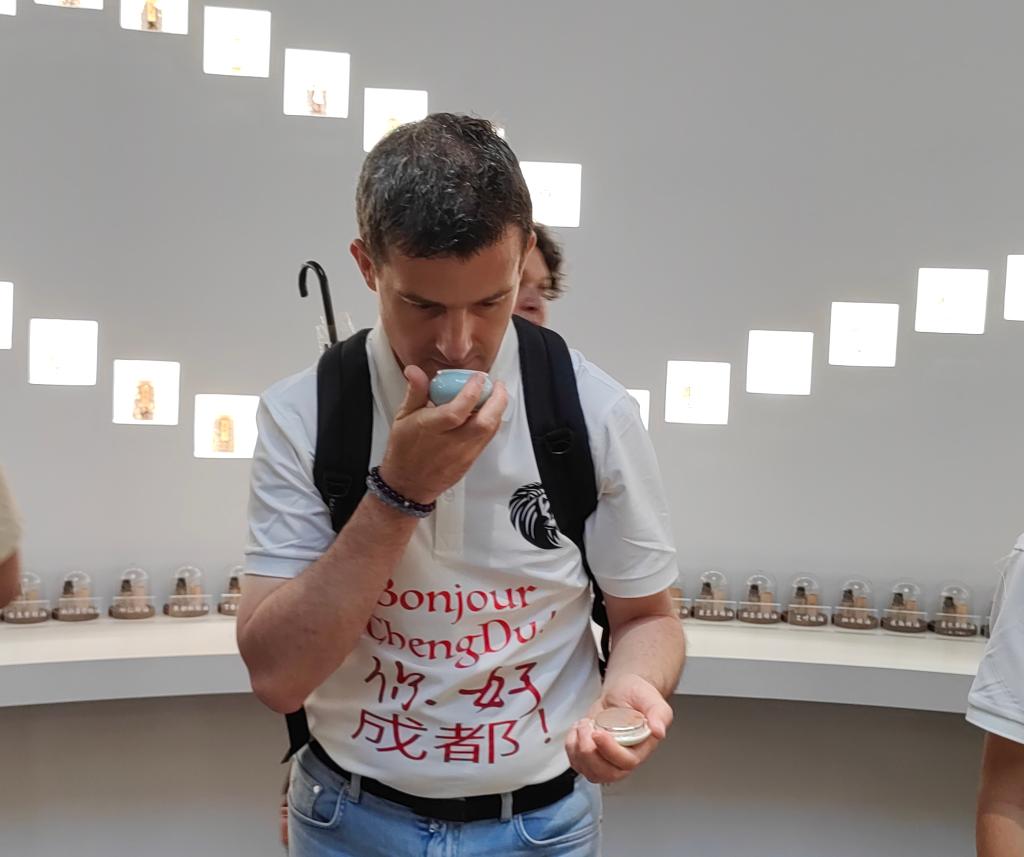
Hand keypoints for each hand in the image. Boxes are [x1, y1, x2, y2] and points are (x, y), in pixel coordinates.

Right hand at [378, 366, 507, 504]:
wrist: (408, 484)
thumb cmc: (404, 451)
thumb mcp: (403, 417)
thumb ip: (415, 392)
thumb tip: (415, 371)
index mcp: (432, 428)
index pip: (458, 409)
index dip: (472, 390)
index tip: (478, 377)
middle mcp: (450, 442)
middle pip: (484, 422)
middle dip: (497, 400)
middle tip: (497, 385)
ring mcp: (463, 453)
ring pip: (490, 431)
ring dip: (498, 410)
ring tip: (496, 396)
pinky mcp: (470, 461)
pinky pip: (487, 439)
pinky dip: (492, 423)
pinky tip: (489, 414)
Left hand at [565, 674, 672, 784]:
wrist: (623, 693)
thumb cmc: (637, 696)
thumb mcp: (652, 699)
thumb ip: (658, 714)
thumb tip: (659, 731)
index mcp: (641, 748)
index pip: (627, 762)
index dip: (610, 751)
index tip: (599, 733)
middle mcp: (624, 757)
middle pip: (606, 773)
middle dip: (590, 753)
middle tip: (588, 728)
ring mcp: (606, 758)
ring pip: (590, 771)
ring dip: (579, 749)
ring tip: (584, 725)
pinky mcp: (592, 755)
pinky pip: (578, 762)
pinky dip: (571, 747)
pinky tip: (579, 730)